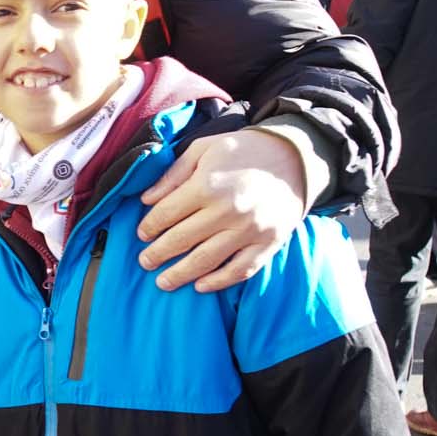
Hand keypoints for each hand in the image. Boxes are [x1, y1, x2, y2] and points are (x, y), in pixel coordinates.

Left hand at [137, 128, 305, 292]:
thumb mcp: (203, 149)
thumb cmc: (243, 151)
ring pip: (207, 261)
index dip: (150, 226)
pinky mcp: (268, 243)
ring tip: (163, 282)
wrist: (295, 159)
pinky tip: (200, 286)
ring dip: (181, 274)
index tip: (141, 234)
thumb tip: (146, 199)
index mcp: (208, 184)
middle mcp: (228, 210)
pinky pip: (240, 270)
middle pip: (182, 240)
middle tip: (145, 262)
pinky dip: (219, 282)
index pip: (167, 213)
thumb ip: (173, 174)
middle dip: (158, 254)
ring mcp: (250, 230)